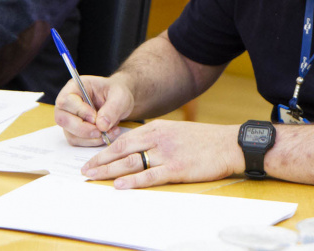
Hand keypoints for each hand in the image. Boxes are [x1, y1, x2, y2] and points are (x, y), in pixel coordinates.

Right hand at [54, 75, 130, 145]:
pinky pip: (78, 142)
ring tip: (110, 132)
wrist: (120, 102)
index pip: (66, 101)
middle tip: (101, 131)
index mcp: (74, 87)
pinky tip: (107, 135)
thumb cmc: (117, 93)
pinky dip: (92, 142)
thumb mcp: (120, 96)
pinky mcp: (74, 132)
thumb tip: (101, 125)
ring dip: (90, 138)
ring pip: (70, 134)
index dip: (79, 111)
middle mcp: (67, 104)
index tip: (95, 117)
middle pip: (62, 119)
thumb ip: (112, 108)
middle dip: (83, 129)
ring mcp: (69, 119)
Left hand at [80, 119, 242, 188]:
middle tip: (85, 170)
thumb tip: (135, 149)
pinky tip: (120, 185)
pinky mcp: (177, 168)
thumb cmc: (204, 140)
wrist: (229, 144)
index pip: (124, 139)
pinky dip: (133, 181)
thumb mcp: (176, 131)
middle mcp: (158, 138)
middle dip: (101, 161)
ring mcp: (167, 153)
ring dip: (110, 170)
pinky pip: (150, 175)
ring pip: (132, 162)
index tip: (91, 160)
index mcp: (157, 128)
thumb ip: (156, 138)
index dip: (105, 151)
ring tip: (94, 177)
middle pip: (122, 150)